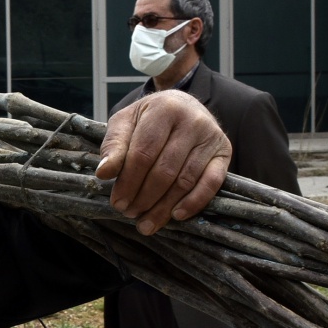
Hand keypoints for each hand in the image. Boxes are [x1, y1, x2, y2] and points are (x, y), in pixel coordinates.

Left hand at [96, 91, 230, 234]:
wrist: (183, 105)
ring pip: (185, 181)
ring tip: (146, 223)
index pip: (143, 153)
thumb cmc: (150, 118)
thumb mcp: (126, 122)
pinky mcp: (224, 151)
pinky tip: (176, 215)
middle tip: (129, 213)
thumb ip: (114, 146)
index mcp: (164, 109)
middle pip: (164, 170)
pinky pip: (211, 183)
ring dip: (164, 207)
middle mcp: (192, 120)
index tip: (117, 202)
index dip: (128, 182)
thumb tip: (104, 173)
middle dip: (144, 197)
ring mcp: (211, 136)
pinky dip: (194, 202)